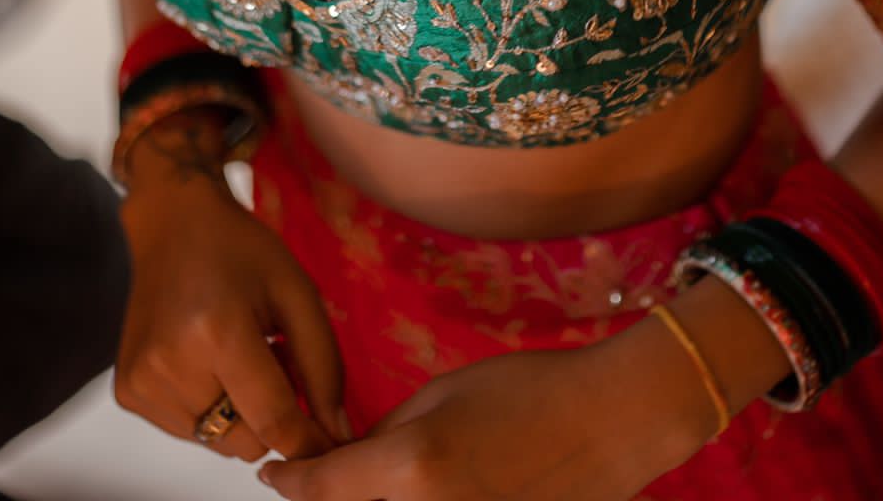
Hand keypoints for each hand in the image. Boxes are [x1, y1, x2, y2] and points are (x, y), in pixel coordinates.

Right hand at [116, 113, 346, 463]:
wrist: (173, 224)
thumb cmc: (240, 250)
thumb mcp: (297, 292)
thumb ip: (323, 365)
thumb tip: (337, 434)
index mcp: (217, 332)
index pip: (272, 419)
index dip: (309, 440)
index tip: (331, 441)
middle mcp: (171, 364)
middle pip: (246, 441)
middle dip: (274, 415)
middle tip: (275, 361)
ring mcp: (142, 382)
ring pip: (219, 442)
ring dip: (241, 414)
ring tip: (241, 357)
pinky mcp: (128, 393)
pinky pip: (189, 431)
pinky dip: (211, 409)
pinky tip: (211, 362)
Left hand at [259, 330, 711, 500]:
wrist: (610, 420)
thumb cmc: (528, 391)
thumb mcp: (442, 394)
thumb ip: (387, 436)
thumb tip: (350, 462)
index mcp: (412, 467)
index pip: (321, 489)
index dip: (288, 481)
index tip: (271, 474)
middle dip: (333, 498)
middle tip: (328, 477)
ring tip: (386, 481)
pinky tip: (427, 491)